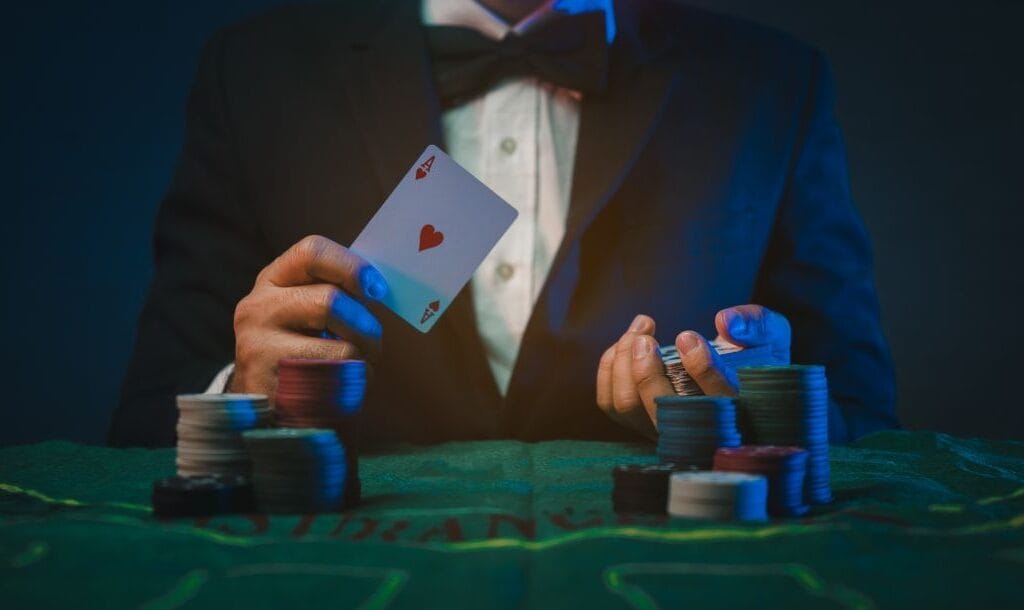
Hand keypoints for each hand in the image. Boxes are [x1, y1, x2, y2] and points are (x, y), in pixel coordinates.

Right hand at [228, 235, 387, 396]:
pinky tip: (343, 388)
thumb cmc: (302, 352)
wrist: (267, 407)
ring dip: (364, 360)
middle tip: (372, 341)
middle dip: (366, 325)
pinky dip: (354, 386)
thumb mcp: (307, 313)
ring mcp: (259, 348)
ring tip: (358, 367)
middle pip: (331, 301)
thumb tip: (377, 285)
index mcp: (271, 281)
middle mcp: (257, 308)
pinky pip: (338, 384)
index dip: (352, 267)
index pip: (312, 252)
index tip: (376, 289)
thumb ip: (336, 291)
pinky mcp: (273, 387)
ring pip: (342, 347)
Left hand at [596, 305, 790, 436]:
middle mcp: (696, 430)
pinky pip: (610, 402)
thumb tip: (725, 323)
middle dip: (644, 369)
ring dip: (623, 362)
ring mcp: (664, 429)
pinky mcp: (639, 420)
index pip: (717, 401)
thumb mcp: (771, 334)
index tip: (686, 335)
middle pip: (660, 410)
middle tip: (646, 334)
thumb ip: (757, 325)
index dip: (700, 368)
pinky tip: (627, 343)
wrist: (738, 373)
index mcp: (735, 412)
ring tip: (640, 330)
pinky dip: (610, 367)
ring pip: (627, 406)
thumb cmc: (756, 353)